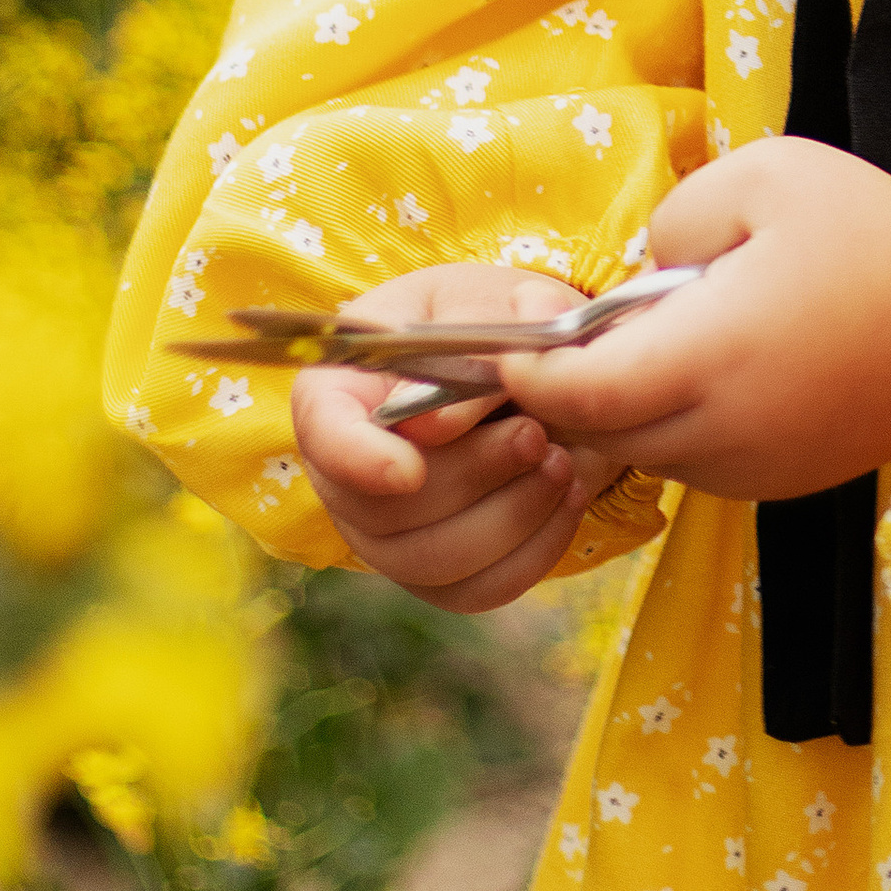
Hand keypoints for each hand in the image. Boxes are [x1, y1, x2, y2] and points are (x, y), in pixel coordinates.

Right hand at [291, 265, 622, 613]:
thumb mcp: (487, 300)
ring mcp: (387, 535)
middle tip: (536, 433)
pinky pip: (478, 589)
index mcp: (340, 389)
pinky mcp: (438, 573)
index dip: (356, 461)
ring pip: (433, 561)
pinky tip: (567, 496)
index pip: (323, 434)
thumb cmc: (492, 320)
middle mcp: (347, 474)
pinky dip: (534, 550)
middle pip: (385, 511)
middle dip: (472, 475)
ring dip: (511, 516)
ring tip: (562, 461)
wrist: (530, 363)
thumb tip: (443, 417)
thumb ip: (473, 339)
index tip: (407, 471)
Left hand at [496, 138, 890, 500]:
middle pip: (603, 432)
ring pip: (650, 452)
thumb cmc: (872, 235)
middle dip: (576, 390)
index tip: (510, 344)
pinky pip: (701, 461)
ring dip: (632, 409)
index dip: (531, 373)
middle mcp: (717, 431)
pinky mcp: (786, 479)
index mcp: (704, 357)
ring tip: (665, 338)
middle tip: (582, 332)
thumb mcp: (768, 176)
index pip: (575, 394)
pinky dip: (684, 423)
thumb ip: (680, 217)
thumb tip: (648, 272)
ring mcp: (753, 466)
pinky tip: (722, 367)